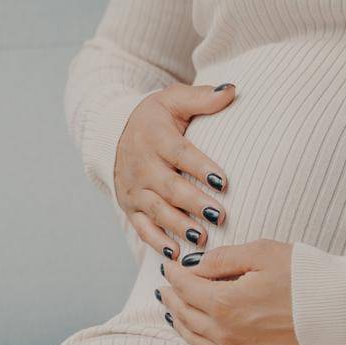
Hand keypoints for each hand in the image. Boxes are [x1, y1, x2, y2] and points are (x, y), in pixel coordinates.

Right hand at [113, 83, 237, 258]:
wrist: (114, 133)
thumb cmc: (155, 117)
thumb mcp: (173, 99)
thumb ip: (201, 97)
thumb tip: (231, 90)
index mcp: (154, 136)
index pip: (179, 153)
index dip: (200, 167)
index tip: (223, 181)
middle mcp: (141, 164)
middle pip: (169, 186)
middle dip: (193, 203)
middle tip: (219, 215)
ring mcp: (133, 188)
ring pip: (156, 210)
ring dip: (178, 226)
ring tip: (202, 238)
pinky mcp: (129, 207)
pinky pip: (142, 228)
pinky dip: (158, 242)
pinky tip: (176, 254)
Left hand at [158, 238, 301, 344]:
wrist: (341, 310)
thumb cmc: (305, 275)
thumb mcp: (262, 253)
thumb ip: (223, 259)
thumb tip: (195, 264)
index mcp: (226, 303)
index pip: (186, 286)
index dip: (174, 272)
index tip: (170, 262)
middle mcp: (227, 332)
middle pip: (185, 312)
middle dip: (172, 294)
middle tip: (165, 282)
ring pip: (194, 336)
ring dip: (178, 318)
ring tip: (171, 305)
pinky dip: (195, 338)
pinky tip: (194, 330)